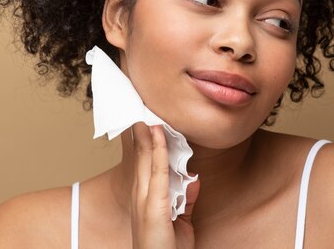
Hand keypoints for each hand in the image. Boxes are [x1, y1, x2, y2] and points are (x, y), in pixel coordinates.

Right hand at [131, 122, 199, 248]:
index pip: (143, 163)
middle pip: (141, 156)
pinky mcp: (154, 207)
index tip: (148, 123)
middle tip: (144, 109)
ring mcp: (144, 201)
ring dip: (149, 136)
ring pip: (147, 159)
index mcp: (143, 199)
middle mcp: (140, 196)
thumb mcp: (181, 223)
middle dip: (143, 133)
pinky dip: (158, 151)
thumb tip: (193, 181)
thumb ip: (186, 201)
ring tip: (148, 114)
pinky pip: (158, 172)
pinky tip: (159, 136)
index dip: (145, 142)